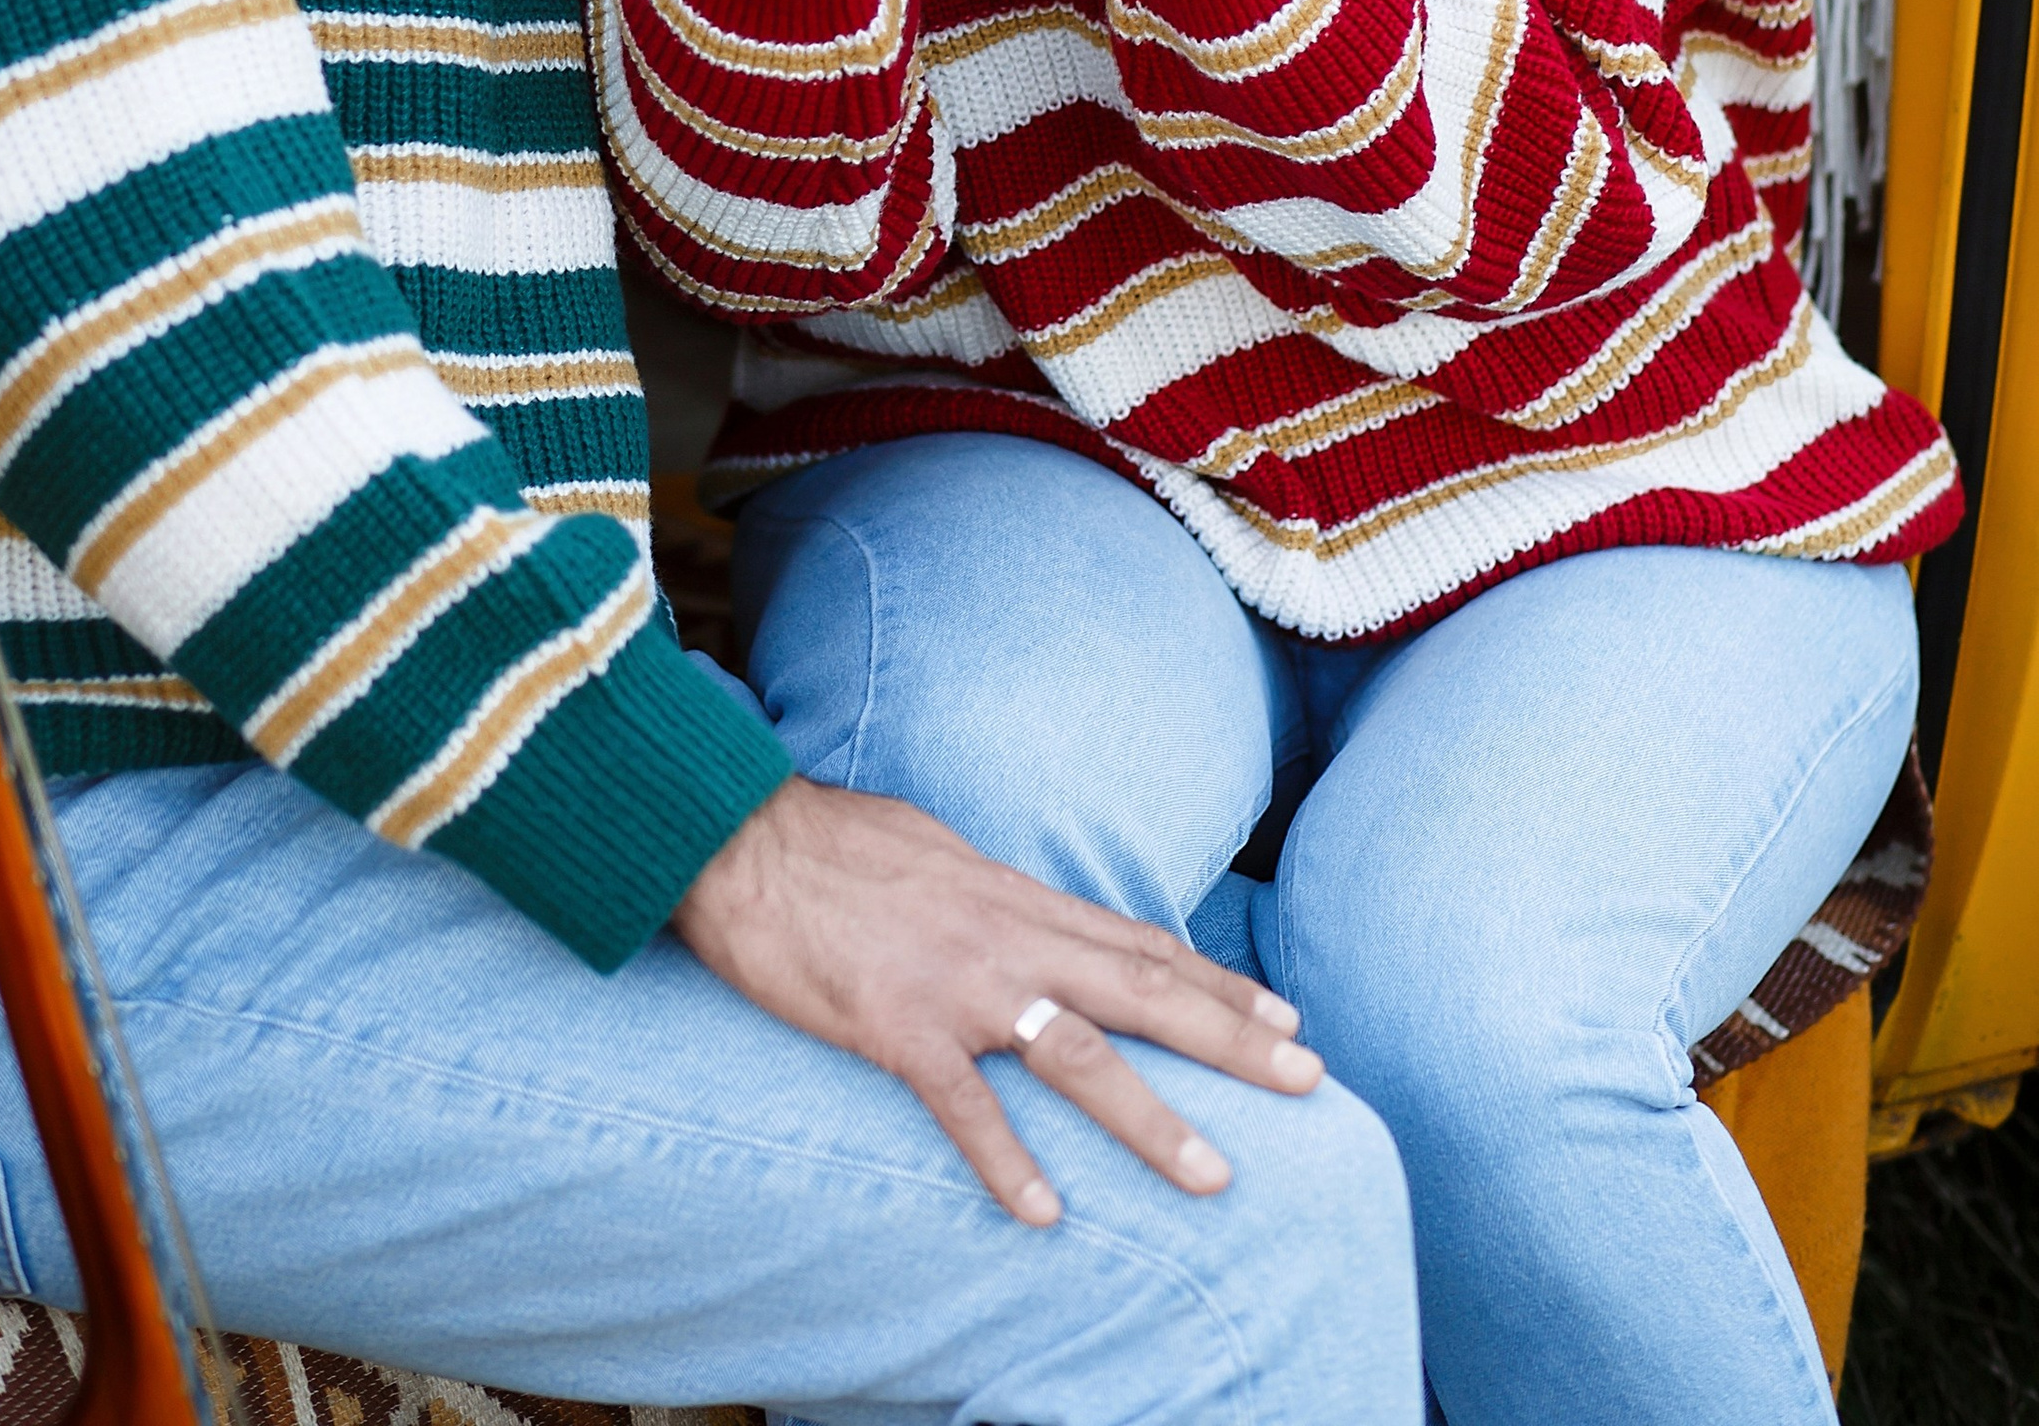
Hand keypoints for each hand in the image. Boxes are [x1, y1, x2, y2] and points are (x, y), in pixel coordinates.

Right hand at [673, 771, 1321, 1222]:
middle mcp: (1006, 938)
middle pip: (1143, 992)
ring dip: (1150, 1119)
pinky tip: (1043, 1213)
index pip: (1141, 944)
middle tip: (1310, 1082)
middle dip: (1233, 1042)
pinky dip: (1005, 1160)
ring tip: (1214, 1175)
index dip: (1220, 984)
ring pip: (1075, 1055)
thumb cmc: (833, 840)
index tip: (1286, 1021)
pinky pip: (961, 1103)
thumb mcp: (939, 853)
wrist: (739, 835)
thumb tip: (1030, 915)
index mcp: (1016, 898)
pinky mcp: (893, 1025)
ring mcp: (954, 985)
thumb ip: (994, 896)